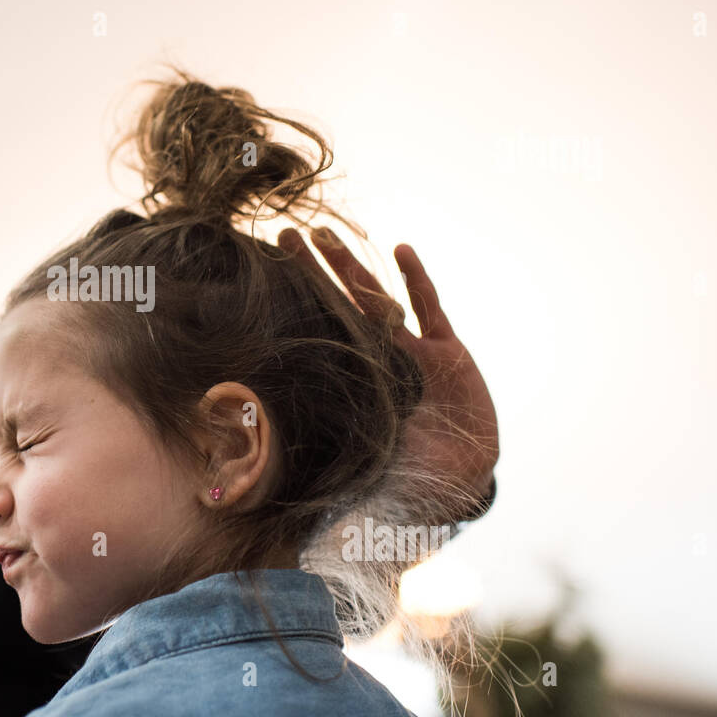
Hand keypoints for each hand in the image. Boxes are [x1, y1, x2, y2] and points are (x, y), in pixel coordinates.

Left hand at [279, 227, 498, 518]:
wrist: (458, 482)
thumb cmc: (404, 478)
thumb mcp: (352, 465)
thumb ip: (318, 462)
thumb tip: (258, 481)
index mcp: (352, 383)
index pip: (315, 336)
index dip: (293, 308)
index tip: (261, 279)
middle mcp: (376, 361)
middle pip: (338, 307)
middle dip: (315, 271)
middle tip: (285, 235)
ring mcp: (411, 352)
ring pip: (377, 299)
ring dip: (354, 267)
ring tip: (329, 234)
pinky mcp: (446, 352)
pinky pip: (429, 309)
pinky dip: (416, 281)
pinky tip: (401, 250)